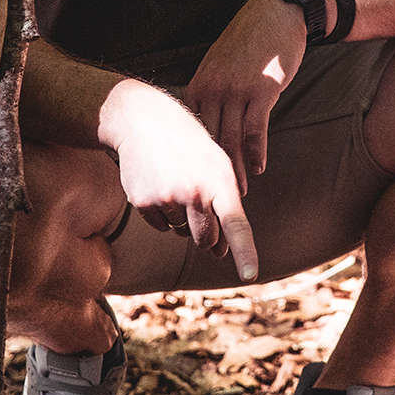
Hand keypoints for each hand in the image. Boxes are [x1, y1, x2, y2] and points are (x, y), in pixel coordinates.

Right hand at [99, 78, 257, 282]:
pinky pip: (160, 226)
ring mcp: (168, 198)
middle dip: (207, 235)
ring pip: (181, 232)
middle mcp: (195, 191)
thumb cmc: (187, 143)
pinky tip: (158, 183)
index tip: (251, 275)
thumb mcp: (215, 162)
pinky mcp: (144, 203)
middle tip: (198, 206)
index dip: (244, 251)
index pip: (236, 222)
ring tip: (176, 180)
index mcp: (219, 179)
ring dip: (182, 218)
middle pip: (206, 239)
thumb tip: (221, 251)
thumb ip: (223, 203)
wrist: (143, 119)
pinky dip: (162, 214)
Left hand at [183, 0, 306, 194]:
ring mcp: (237, 90)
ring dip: (236, 169)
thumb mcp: (219, 62)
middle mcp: (214, 89)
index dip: (193, 159)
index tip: (195, 180)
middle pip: (209, 141)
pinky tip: (259, 167)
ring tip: (238, 191)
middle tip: (213, 197)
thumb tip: (206, 121)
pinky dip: (257, 152)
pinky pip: (256, 129)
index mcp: (200, 84)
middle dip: (211, 172)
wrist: (276, 12)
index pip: (192, 131)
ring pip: (231, 140)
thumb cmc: (249, 39)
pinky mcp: (262, 90)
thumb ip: (210, 90)